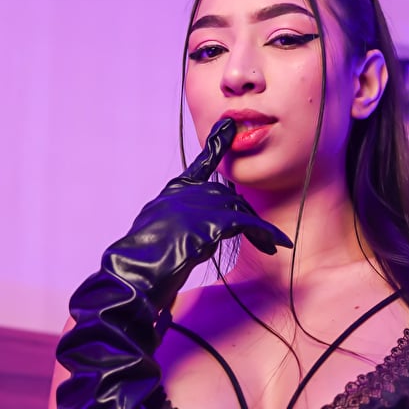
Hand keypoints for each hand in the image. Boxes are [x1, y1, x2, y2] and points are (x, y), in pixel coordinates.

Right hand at [55, 118, 291, 408]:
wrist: (129, 283)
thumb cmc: (144, 272)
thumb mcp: (164, 241)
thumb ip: (186, 228)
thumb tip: (213, 231)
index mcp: (169, 197)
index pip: (198, 168)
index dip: (215, 147)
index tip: (227, 127)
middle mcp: (180, 196)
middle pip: (226, 196)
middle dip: (247, 217)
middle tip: (265, 237)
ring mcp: (191, 207)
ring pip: (237, 208)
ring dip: (258, 229)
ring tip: (273, 245)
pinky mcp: (204, 223)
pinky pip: (244, 222)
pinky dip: (264, 233)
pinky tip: (277, 244)